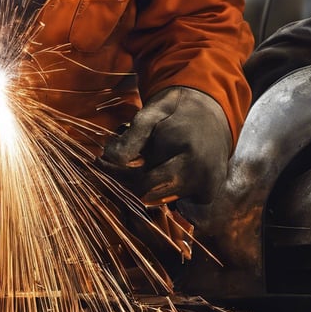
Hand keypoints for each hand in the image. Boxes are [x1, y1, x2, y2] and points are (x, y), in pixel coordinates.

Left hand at [98, 87, 230, 203]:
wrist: (210, 113)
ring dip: (143, 183)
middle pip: (148, 193)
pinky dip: (161, 187)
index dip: (117, 173)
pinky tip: (157, 170)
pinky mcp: (207, 194)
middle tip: (113, 164)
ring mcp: (206, 186)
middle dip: (127, 180)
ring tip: (137, 162)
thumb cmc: (175, 112)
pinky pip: (173, 199)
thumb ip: (132, 137)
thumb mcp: (151, 114)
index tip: (100, 162)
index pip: (141, 179)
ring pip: (159, 197)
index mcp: (186, 151)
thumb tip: (110, 157)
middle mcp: (200, 174)